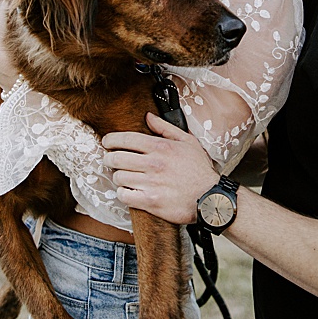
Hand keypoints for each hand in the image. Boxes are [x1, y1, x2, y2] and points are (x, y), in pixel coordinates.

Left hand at [104, 113, 219, 223]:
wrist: (211, 198)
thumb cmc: (200, 171)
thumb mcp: (188, 143)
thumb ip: (166, 128)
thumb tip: (148, 116)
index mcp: (160, 147)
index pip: (125, 139)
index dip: (110, 140)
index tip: (107, 143)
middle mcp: (154, 164)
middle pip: (116, 158)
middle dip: (110, 159)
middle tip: (111, 161)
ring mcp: (151, 184)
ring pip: (118, 177)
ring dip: (119, 177)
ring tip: (125, 178)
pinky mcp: (150, 202)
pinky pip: (124, 195)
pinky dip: (123, 193)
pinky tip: (129, 191)